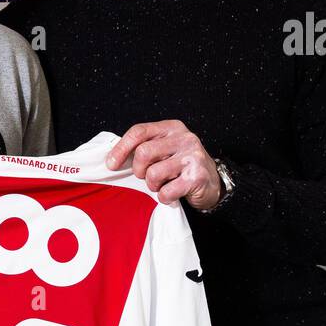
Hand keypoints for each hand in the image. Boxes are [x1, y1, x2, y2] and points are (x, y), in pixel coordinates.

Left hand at [106, 120, 222, 209]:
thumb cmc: (181, 166)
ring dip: (152, 185)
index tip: (111, 164)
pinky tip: (172, 193)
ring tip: (162, 184)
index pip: (139, 132)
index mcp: (172, 128)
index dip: (121, 148)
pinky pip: (166, 191)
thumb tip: (112, 159)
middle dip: (139, 170)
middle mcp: (184, 138)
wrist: (213, 183)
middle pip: (143, 153)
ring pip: (153, 174)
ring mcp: (192, 157)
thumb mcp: (165, 149)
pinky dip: (164, 197)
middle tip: (146, 177)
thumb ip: (145, 147)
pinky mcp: (197, 177)